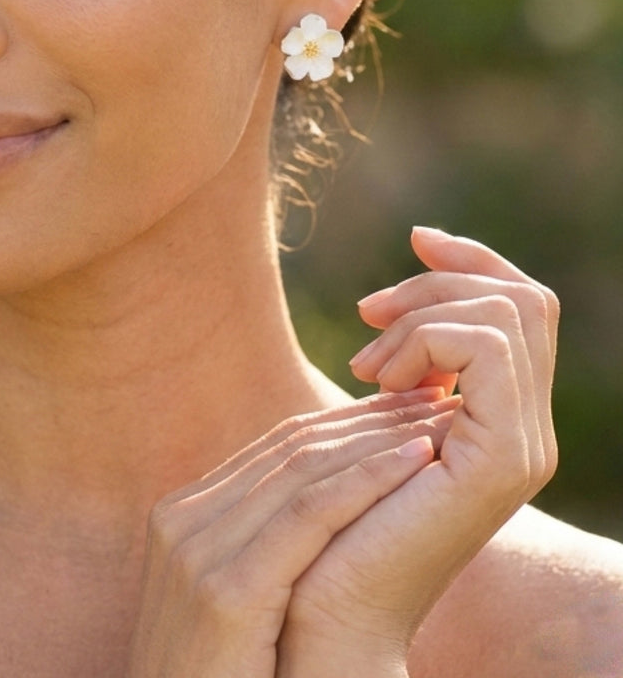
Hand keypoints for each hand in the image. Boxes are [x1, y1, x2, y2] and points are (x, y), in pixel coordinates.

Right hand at [124, 389, 455, 677]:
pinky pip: (309, 515)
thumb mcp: (230, 608)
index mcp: (180, 517)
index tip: (401, 404)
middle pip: (287, 447)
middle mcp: (181, 521)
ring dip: (379, 437)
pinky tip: (419, 459)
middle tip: (431, 392)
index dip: (342, 421)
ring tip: (438, 416)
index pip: (272, 449)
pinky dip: (369, 480)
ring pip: (302, 470)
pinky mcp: (225, 590)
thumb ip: (254, 551)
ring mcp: (196, 552)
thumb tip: (321, 511)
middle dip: (366, 417)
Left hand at [277, 226, 558, 674]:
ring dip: (422, 316)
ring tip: (368, 366)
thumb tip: (404, 291)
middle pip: (524, 298)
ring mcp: (521, 446)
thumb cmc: (329, 515)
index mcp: (498, 420)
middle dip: (439, 281)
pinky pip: (486, 348)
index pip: (522, 308)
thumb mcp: (372, 418)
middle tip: (370, 313)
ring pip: (508, 312)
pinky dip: (425, 341)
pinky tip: (378, 381)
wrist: (319, 606)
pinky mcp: (501, 458)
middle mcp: (524, 432)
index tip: (415, 237)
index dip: (472, 260)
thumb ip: (403, 368)